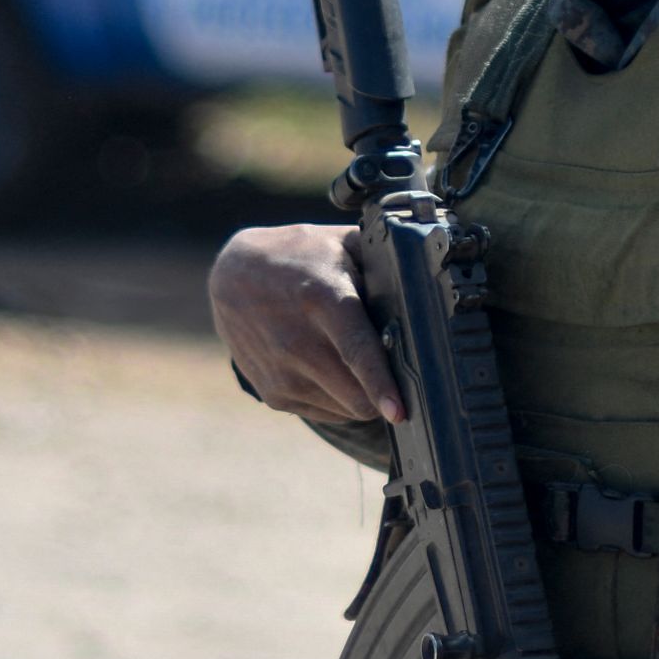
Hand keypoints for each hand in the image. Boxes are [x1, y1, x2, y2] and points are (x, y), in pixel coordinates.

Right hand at [208, 223, 404, 426]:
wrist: (232, 277)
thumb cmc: (299, 257)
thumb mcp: (341, 245)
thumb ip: (383, 265)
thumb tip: (426, 290)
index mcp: (324, 300)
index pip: (356, 350)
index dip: (380, 383)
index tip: (399, 411)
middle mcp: (298, 341)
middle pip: (357, 396)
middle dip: (385, 394)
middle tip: (395, 372)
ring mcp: (281, 373)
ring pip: (346, 410)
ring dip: (361, 395)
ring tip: (352, 359)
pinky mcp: (272, 393)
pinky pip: (327, 413)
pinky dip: (339, 399)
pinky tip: (330, 367)